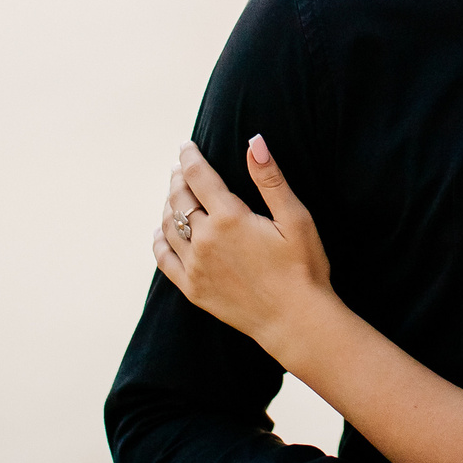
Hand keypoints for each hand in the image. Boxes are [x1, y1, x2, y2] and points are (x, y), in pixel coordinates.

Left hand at [153, 137, 334, 354]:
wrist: (295, 320)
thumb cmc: (303, 268)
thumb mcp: (295, 219)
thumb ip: (271, 179)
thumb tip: (254, 142)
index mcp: (229, 218)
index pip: (197, 176)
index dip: (189, 156)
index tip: (186, 146)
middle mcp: (205, 240)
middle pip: (178, 199)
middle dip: (177, 179)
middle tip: (180, 168)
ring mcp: (195, 266)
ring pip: (169, 226)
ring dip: (168, 206)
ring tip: (174, 196)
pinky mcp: (193, 289)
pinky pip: (164, 260)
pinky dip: (159, 241)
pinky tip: (161, 233)